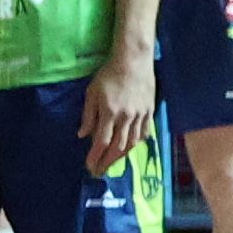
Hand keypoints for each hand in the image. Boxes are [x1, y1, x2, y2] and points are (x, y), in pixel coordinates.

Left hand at [83, 53, 159, 174]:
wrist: (134, 61)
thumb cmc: (108, 74)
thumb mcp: (92, 93)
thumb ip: (88, 115)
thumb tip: (82, 135)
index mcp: (110, 113)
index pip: (102, 141)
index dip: (95, 156)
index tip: (89, 166)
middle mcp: (126, 117)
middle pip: (117, 147)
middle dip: (107, 162)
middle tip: (99, 171)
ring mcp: (140, 115)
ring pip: (132, 143)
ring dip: (121, 156)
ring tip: (112, 163)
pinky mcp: (150, 111)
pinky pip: (144, 133)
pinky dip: (137, 143)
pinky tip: (130, 148)